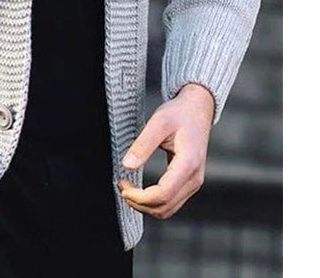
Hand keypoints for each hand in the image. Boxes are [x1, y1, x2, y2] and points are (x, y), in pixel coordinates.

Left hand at [118, 83, 213, 219]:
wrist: (197, 110)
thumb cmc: (180, 114)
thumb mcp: (159, 122)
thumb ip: (143, 144)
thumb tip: (127, 165)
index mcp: (188, 164)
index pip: (163, 194)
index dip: (140, 197)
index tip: (123, 187)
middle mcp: (194, 178)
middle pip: (165, 207)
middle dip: (140, 203)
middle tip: (122, 187)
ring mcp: (193, 182)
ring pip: (168, 209)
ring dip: (146, 205)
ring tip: (128, 190)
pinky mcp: (189, 183)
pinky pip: (171, 202)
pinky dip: (154, 202)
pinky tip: (141, 191)